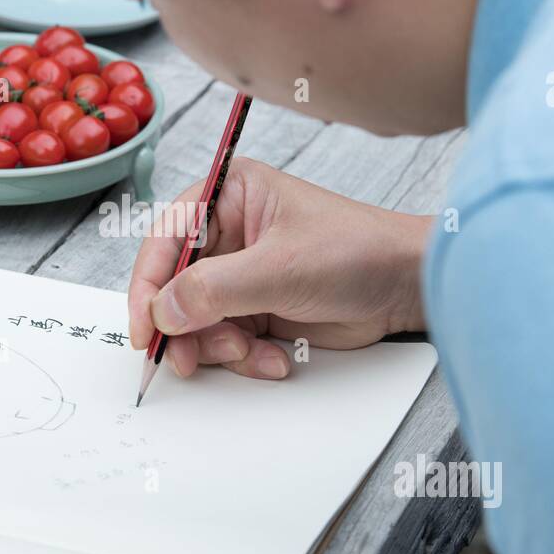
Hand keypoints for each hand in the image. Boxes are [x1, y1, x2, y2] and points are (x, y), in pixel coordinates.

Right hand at [128, 158, 431, 378]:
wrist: (408, 288)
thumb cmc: (357, 252)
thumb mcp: (280, 267)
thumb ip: (214, 289)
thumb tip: (163, 310)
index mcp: (227, 196)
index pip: (166, 240)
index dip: (148, 286)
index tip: (145, 327)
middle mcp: (227, 234)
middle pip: (174, 286)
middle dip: (185, 326)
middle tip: (188, 358)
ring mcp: (241, 275)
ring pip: (196, 321)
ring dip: (218, 347)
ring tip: (251, 352)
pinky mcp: (256, 310)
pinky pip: (224, 341)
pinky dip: (243, 357)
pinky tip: (274, 357)